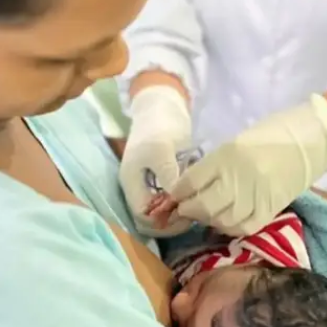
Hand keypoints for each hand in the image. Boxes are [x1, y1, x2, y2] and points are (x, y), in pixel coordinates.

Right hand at [119, 85, 194, 236]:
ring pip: (160, 212)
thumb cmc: (160, 124)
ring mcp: (148, 184)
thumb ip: (167, 175)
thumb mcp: (162, 149)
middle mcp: (137, 188)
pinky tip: (195, 198)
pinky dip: (181, 203)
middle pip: (150, 219)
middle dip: (171, 222)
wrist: (163, 104)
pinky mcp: (161, 180)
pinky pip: (169, 201)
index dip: (163, 221)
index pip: (143, 216)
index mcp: (131, 182)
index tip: (186, 214)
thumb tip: (176, 202)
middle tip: (194, 215)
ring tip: (196, 207)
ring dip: (177, 214)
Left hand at [170, 95, 326, 236]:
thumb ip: (213, 167)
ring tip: (205, 215)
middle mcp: (238, 177)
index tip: (170, 199)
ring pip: (221, 220)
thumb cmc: (270, 136)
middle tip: (184, 210)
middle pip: (202, 205)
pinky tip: (226, 222)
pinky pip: (243, 227)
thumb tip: (189, 188)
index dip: (176, 194)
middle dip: (188, 211)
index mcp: (227, 155)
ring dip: (208, 220)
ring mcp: (256, 195)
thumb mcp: (234, 144)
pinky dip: (230, 228)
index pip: (191, 181)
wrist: (311, 139)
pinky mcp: (271, 209)